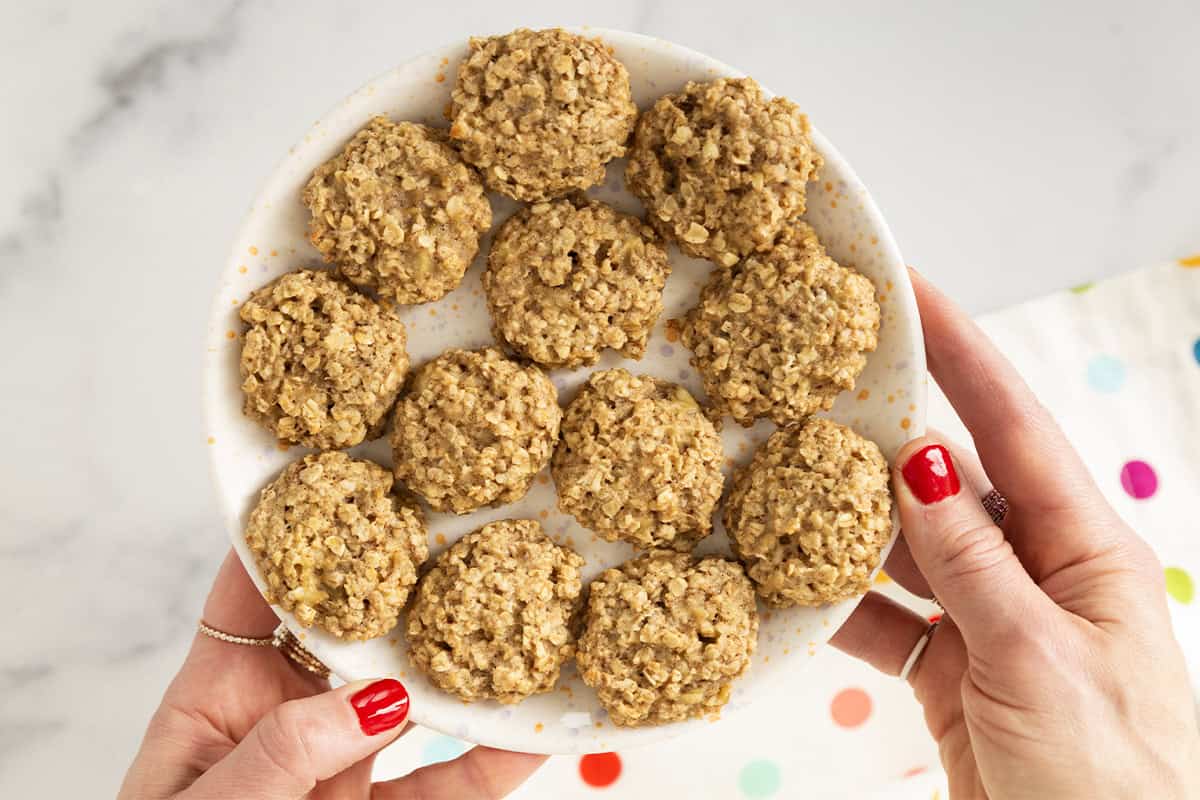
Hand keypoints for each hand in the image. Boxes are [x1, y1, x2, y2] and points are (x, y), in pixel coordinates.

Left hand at [119, 551, 544, 799]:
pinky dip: (491, 762)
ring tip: (513, 623)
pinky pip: (445, 785)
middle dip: (401, 587)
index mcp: (217, 698)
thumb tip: (374, 700)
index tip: (346, 477)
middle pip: (350, 633)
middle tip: (459, 537)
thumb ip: (285, 753)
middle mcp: (284, 718)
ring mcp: (339, 765)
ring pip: (409, 701)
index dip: (294, 534)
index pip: (254, 593)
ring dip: (460, 670)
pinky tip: (529, 736)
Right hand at [833, 270, 1199, 798]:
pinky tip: (795, 592)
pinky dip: (838, 608)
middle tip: (815, 384)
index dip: (961, 352)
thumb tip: (920, 464)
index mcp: (1081, 548)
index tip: (911, 291)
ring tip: (783, 483)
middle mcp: (1032, 570)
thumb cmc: (1112, 779)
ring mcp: (987, 619)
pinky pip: (882, 619)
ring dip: (847, 524)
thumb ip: (970, 561)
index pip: (1012, 425)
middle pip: (947, 478)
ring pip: (904, 547)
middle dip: (883, 431)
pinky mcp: (948, 669)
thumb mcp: (1038, 657)